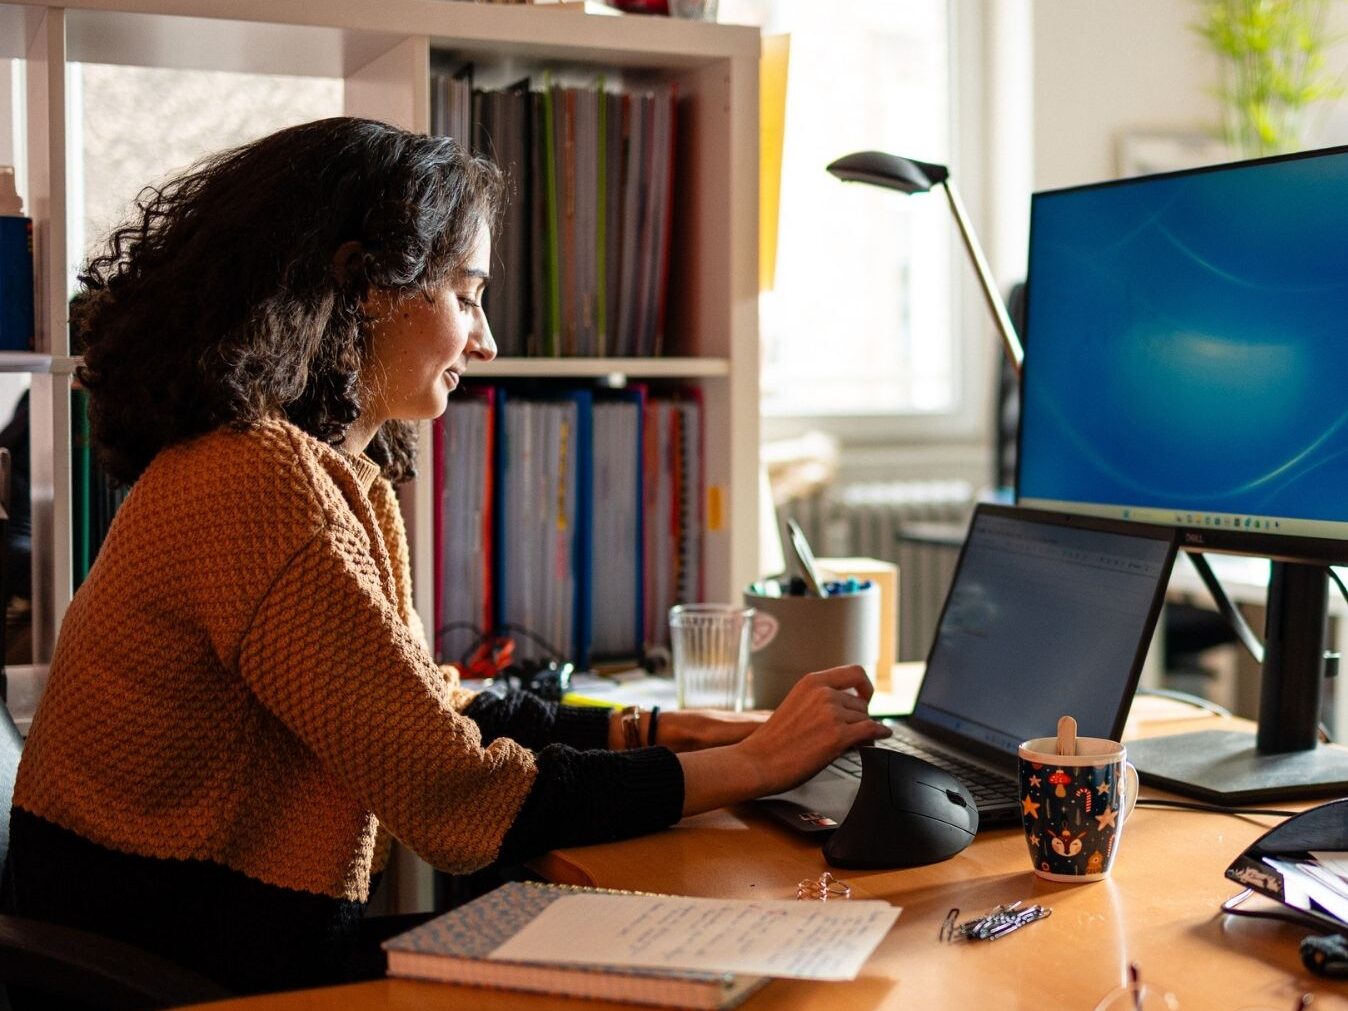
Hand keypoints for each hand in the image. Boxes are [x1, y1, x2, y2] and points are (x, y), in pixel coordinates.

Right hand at [677, 665, 890, 815]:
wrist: (758, 761)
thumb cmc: (773, 740)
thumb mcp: (796, 703)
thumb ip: (819, 698)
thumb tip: (850, 706)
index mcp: (812, 682)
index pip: (854, 672)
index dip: (866, 686)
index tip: (867, 697)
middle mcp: (823, 693)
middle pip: (861, 702)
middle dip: (860, 718)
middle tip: (855, 732)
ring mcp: (831, 713)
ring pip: (865, 719)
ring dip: (864, 732)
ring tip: (853, 744)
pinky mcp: (837, 736)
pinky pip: (871, 730)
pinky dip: (880, 734)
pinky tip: (880, 738)